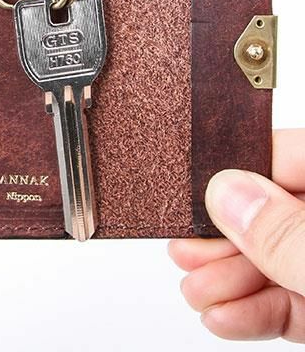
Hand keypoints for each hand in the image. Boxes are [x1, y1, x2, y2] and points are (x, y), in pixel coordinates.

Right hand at [169, 128, 304, 341]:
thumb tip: (227, 193)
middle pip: (269, 212)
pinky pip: (287, 299)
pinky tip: (222, 317)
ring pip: (273, 258)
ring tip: (197, 293)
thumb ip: (289, 234)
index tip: (192, 194)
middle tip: (183, 253)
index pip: (284, 155)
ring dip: (228, 280)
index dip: (233, 173)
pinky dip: (252, 311)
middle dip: (222, 240)